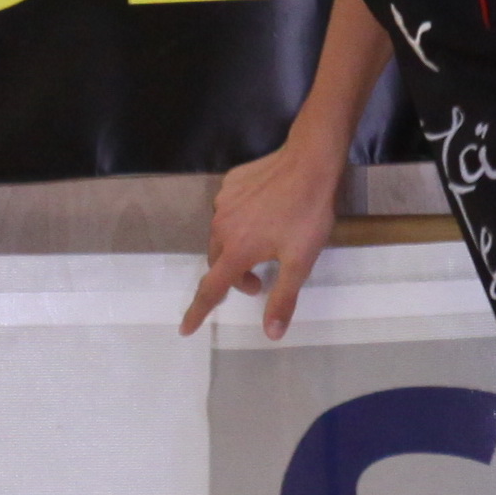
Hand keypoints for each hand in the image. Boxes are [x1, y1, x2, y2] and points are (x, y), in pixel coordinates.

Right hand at [181, 137, 345, 338]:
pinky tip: (264, 214)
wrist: (310, 160)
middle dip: (235, 278)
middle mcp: (222, 227)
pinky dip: (240, 222)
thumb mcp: (301, 261)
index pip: (211, 289)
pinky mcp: (230, 184)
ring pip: (222, 236)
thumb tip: (271, 334)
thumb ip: (283, 298)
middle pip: (218, 263)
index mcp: (237, 251)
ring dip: (237, 249)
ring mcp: (224, 202)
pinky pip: (229, 211)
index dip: (197, 312)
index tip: (185, 329)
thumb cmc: (308, 214)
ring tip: (266, 245)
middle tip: (261, 282)